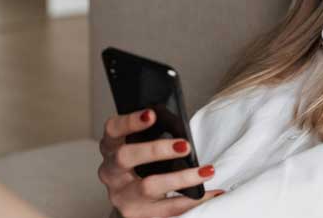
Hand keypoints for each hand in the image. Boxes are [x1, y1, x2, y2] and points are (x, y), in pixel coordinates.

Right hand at [98, 108, 224, 217]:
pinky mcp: (137, 215)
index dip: (130, 121)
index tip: (151, 114)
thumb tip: (183, 128)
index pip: (113, 129)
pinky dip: (193, 200)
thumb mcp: (142, 146)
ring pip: (149, 186)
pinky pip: (168, 209)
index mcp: (112, 147)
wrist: (134, 201)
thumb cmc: (143, 164)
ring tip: (207, 171)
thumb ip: (155, 135)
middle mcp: (111, 172)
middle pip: (126, 157)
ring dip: (182, 178)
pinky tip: (212, 192)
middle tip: (185, 146)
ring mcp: (122, 195)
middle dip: (157, 149)